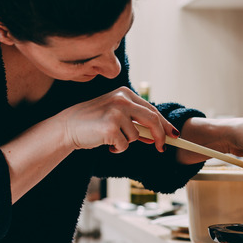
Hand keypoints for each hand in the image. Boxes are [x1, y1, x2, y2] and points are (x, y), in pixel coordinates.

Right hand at [57, 87, 178, 152]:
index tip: (174, 135)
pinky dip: (117, 149)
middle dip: (160, 136)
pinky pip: (125, 145)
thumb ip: (134, 122)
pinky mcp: (111, 127)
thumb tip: (154, 136)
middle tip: (162, 148)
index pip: (151, 110)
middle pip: (152, 120)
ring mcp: (117, 112)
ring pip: (136, 136)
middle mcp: (122, 100)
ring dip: (126, 143)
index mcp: (125, 93)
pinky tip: (105, 142)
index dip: (164, 124)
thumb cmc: (92, 122)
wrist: (68, 127)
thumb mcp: (115, 115)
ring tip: (110, 139)